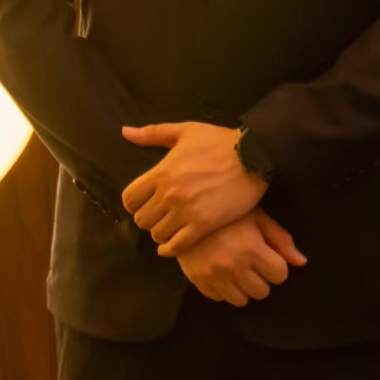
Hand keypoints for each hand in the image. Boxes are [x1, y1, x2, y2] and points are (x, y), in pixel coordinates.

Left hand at [120, 119, 266, 254]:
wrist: (254, 157)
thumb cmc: (219, 141)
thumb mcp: (184, 131)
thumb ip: (152, 134)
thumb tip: (125, 132)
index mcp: (161, 172)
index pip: (130, 199)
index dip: (134, 203)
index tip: (144, 203)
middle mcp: (169, 194)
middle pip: (142, 220)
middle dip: (148, 219)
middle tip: (159, 216)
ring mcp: (186, 211)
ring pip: (157, 235)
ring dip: (161, 233)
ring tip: (170, 227)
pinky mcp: (204, 225)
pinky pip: (177, 246)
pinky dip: (171, 248)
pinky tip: (173, 245)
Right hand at [175, 210, 307, 306]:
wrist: (185, 210)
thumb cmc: (227, 212)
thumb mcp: (257, 217)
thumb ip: (281, 239)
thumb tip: (301, 262)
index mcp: (251, 247)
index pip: (280, 275)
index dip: (276, 266)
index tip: (268, 256)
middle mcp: (233, 265)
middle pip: (262, 292)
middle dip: (261, 278)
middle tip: (252, 263)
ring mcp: (214, 275)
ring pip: (242, 301)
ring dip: (243, 287)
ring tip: (237, 269)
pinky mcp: (198, 281)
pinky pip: (220, 299)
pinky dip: (224, 289)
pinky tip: (221, 271)